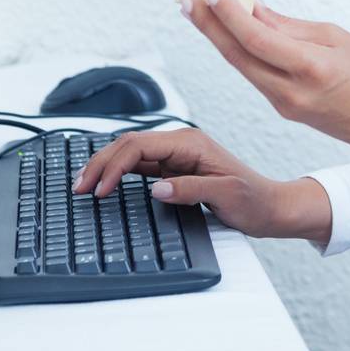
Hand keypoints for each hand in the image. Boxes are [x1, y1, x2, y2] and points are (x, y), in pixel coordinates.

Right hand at [71, 125, 331, 242]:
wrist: (271, 207)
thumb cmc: (254, 200)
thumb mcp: (226, 195)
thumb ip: (191, 189)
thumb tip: (156, 188)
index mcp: (191, 143)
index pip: (140, 146)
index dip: (114, 166)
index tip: (100, 190)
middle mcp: (181, 144)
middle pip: (129, 145)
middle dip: (101, 163)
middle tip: (78, 187)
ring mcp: (176, 155)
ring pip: (130, 153)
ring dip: (105, 167)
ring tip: (84, 185)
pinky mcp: (175, 169)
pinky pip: (139, 165)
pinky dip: (118, 173)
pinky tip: (105, 184)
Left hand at [180, 0, 349, 178]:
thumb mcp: (338, 39)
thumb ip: (289, 27)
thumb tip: (253, 8)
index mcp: (311, 69)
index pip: (257, 39)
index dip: (230, 15)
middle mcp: (291, 93)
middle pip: (237, 56)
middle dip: (209, 25)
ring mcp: (284, 105)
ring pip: (242, 66)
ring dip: (219, 37)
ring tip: (199, 9)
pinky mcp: (284, 110)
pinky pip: (255, 76)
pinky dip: (241, 51)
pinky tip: (231, 32)